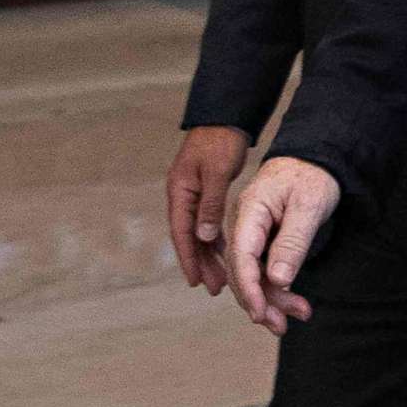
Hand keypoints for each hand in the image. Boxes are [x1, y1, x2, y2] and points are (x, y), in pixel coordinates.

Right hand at [164, 125, 249, 293]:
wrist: (225, 117)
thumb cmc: (220, 141)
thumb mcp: (216, 171)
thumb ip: (209, 203)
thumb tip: (203, 236)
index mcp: (180, 192)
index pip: (182, 233)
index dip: (188, 259)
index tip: (195, 281)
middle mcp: (182, 196)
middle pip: (190, 237)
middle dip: (200, 264)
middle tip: (212, 289)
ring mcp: (193, 194)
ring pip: (200, 232)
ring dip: (209, 255)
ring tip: (221, 279)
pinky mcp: (205, 192)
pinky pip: (208, 222)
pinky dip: (215, 239)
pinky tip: (226, 253)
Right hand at [228, 157, 340, 333]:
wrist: (317, 157)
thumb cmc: (314, 175)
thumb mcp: (309, 205)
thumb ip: (292, 241)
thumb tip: (276, 279)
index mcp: (249, 210)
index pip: (241, 257)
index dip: (249, 289)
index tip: (259, 314)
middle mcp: (244, 223)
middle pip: (244, 271)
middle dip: (261, 301)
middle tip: (282, 326)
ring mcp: (252, 232)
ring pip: (254, 274)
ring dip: (273, 299)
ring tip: (298, 316)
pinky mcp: (262, 239)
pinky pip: (264, 267)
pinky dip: (278, 286)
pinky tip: (294, 302)